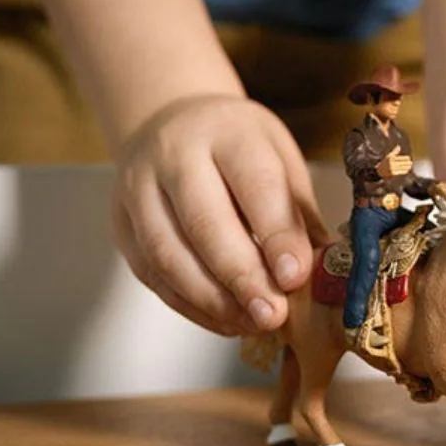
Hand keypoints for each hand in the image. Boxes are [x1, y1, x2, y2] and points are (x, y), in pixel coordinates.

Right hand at [111, 94, 330, 336]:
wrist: (170, 122)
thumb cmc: (237, 146)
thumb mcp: (279, 158)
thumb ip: (298, 211)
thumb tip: (325, 268)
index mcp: (228, 133)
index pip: (254, 185)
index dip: (276, 234)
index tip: (295, 276)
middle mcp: (175, 156)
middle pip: (205, 223)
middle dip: (242, 277)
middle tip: (273, 313)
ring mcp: (139, 190)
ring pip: (169, 255)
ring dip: (213, 300)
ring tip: (251, 322)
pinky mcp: (121, 225)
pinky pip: (151, 274)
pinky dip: (190, 305)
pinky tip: (224, 319)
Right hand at [377, 145, 413, 178]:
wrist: (379, 171)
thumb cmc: (385, 162)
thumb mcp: (388, 156)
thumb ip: (394, 151)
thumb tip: (399, 146)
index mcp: (391, 158)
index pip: (400, 158)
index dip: (405, 158)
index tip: (409, 158)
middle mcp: (391, 163)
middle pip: (402, 163)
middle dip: (407, 163)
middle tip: (411, 162)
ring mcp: (392, 169)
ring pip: (402, 167)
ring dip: (407, 167)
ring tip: (410, 166)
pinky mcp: (393, 173)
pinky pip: (400, 172)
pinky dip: (404, 171)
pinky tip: (407, 170)